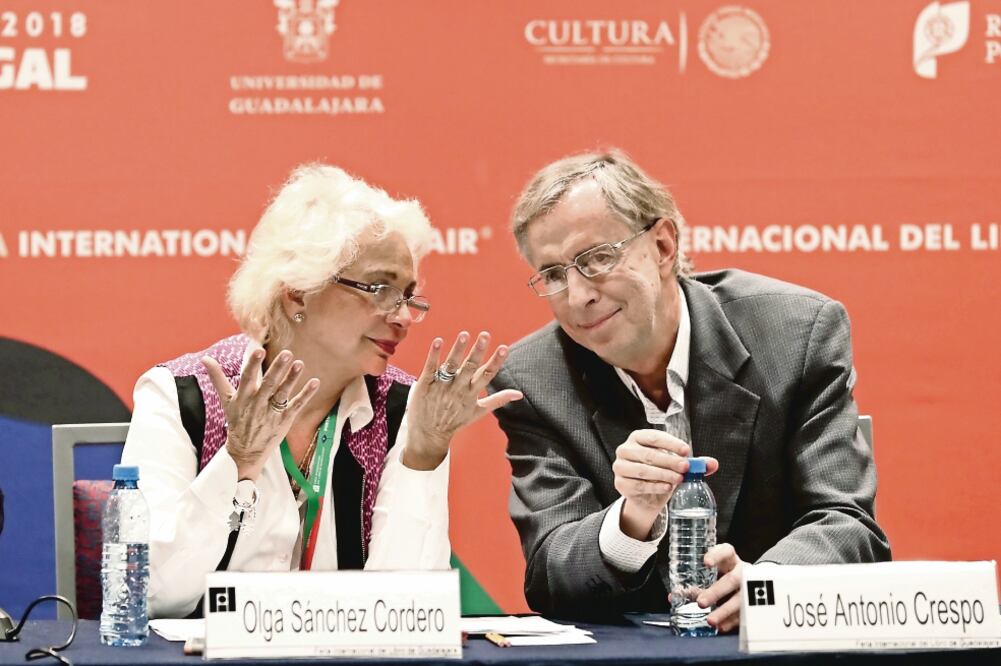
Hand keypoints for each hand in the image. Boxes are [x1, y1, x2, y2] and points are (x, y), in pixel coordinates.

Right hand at [203, 349, 319, 480]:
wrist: (245, 452)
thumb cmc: (236, 421)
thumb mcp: (226, 400)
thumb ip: (217, 378)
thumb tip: (205, 359)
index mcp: (243, 397)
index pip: (247, 378)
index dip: (253, 364)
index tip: (259, 350)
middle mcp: (257, 404)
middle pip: (268, 384)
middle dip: (277, 369)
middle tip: (287, 353)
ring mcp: (272, 413)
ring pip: (283, 394)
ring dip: (292, 379)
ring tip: (300, 364)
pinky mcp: (284, 420)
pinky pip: (296, 405)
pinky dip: (306, 394)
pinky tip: (315, 382)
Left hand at [404, 331, 522, 469]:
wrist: (428, 434)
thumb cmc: (454, 421)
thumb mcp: (478, 411)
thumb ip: (498, 399)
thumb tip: (519, 394)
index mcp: (472, 393)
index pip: (487, 375)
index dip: (496, 361)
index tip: (504, 348)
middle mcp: (458, 389)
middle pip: (469, 367)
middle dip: (477, 351)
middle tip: (485, 335)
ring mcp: (441, 386)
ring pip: (451, 365)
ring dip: (457, 350)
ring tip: (465, 334)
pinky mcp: (425, 384)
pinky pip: (430, 368)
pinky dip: (434, 355)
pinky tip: (439, 341)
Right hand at [614, 430, 718, 539]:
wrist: (645, 494)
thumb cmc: (659, 471)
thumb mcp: (676, 464)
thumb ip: (694, 463)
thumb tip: (713, 464)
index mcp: (638, 437)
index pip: (654, 437)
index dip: (671, 444)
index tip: (686, 451)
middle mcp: (625, 449)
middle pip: (649, 454)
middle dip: (669, 461)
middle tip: (686, 467)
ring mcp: (620, 466)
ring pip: (642, 470)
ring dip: (663, 474)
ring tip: (679, 478)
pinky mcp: (620, 483)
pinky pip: (638, 485)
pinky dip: (654, 486)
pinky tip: (667, 487)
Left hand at [698, 543, 744, 632]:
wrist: (749, 582)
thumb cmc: (724, 575)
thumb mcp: (713, 573)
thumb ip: (696, 582)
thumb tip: (675, 595)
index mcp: (730, 560)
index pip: (726, 551)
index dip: (717, 556)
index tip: (706, 563)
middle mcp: (742, 572)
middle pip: (732, 580)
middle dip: (716, 592)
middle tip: (701, 602)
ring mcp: (749, 588)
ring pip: (740, 599)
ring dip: (724, 611)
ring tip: (710, 620)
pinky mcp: (752, 603)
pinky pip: (744, 613)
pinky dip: (731, 622)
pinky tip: (721, 626)